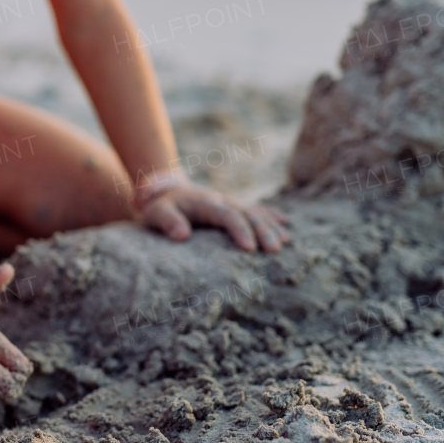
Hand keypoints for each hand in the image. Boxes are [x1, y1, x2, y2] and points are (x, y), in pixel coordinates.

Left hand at [141, 183, 289, 252]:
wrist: (166, 192)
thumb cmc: (162, 207)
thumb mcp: (157, 213)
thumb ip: (168, 221)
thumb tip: (182, 235)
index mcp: (205, 203)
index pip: (226, 214)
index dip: (239, 229)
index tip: (250, 249)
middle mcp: (222, 201)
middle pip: (247, 213)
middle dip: (263, 230)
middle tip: (275, 250)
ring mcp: (231, 203)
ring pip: (256, 212)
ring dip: (271, 227)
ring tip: (284, 243)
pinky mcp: (235, 208)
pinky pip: (257, 210)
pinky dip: (271, 217)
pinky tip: (286, 227)